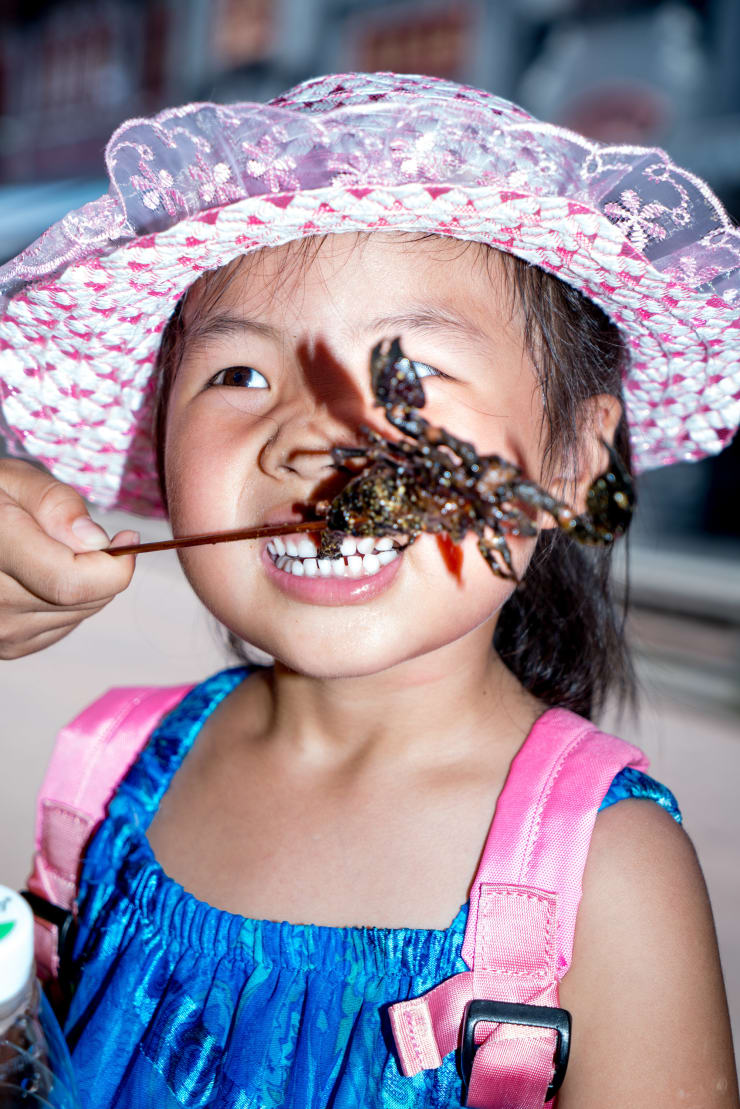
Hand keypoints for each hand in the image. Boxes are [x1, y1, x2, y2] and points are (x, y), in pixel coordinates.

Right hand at [0, 459, 137, 658]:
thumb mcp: (11, 479)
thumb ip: (54, 504)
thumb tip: (96, 542)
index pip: (71, 582)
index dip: (114, 565)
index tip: (127, 538)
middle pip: (84, 599)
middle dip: (98, 566)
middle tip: (76, 535)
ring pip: (80, 613)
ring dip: (83, 583)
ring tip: (46, 552)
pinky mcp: (8, 647)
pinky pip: (64, 625)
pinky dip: (66, 601)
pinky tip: (39, 575)